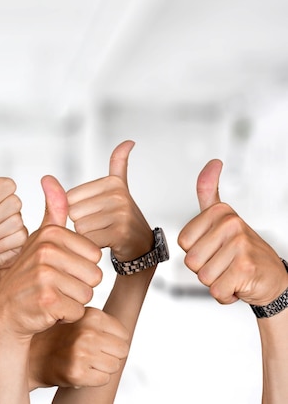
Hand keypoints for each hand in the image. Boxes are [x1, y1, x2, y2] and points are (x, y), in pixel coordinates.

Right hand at [0, 175, 102, 340]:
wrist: (6, 313)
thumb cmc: (29, 275)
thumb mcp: (40, 240)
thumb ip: (52, 210)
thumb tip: (49, 177)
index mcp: (51, 234)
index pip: (95, 256)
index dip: (81, 268)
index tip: (59, 270)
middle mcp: (46, 251)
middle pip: (95, 275)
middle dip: (79, 286)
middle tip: (56, 287)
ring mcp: (45, 275)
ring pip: (87, 294)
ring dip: (73, 302)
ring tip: (51, 297)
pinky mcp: (46, 299)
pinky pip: (77, 311)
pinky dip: (66, 316)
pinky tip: (48, 311)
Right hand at [29, 307, 129, 388]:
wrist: (34, 355)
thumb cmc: (61, 337)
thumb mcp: (80, 318)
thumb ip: (103, 323)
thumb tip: (127, 336)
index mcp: (91, 314)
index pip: (124, 334)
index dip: (112, 340)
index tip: (96, 340)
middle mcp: (87, 332)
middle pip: (123, 350)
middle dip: (110, 354)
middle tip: (91, 352)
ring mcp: (82, 353)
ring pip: (115, 366)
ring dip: (102, 367)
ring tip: (84, 360)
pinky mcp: (77, 373)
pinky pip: (104, 380)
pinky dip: (94, 378)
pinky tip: (80, 369)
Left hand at [67, 140, 152, 260]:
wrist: (142, 247)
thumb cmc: (123, 218)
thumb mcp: (119, 188)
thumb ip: (118, 164)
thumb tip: (128, 142)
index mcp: (112, 182)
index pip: (69, 197)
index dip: (77, 210)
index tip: (97, 212)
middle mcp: (118, 195)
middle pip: (73, 212)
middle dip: (82, 223)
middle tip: (101, 225)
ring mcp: (121, 213)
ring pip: (79, 227)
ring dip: (87, 236)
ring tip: (105, 233)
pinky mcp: (120, 232)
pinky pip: (88, 240)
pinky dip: (92, 246)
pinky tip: (107, 243)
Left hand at [178, 159, 287, 305]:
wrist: (274, 279)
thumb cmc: (243, 251)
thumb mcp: (223, 219)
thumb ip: (209, 192)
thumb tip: (213, 163)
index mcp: (220, 212)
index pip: (183, 241)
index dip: (196, 251)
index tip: (215, 247)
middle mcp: (231, 224)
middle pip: (191, 260)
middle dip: (205, 268)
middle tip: (225, 263)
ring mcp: (239, 245)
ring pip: (202, 276)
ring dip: (215, 281)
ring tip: (232, 272)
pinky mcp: (245, 268)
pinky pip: (216, 290)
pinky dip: (225, 295)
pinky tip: (239, 284)